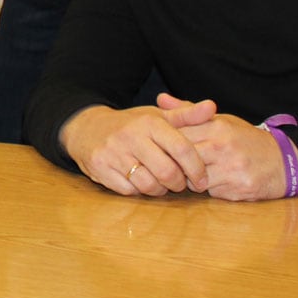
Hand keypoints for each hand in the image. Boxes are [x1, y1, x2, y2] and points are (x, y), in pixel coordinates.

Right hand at [58, 95, 216, 195]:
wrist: (86, 128)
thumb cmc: (131, 125)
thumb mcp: (157, 116)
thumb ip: (187, 115)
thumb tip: (212, 107)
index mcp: (149, 123)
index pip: (182, 149)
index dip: (197, 168)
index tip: (202, 180)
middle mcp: (131, 136)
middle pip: (167, 172)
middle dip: (178, 184)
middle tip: (180, 184)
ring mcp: (114, 153)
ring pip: (148, 185)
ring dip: (159, 190)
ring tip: (160, 183)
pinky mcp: (101, 167)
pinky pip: (129, 190)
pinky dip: (138, 191)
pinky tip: (139, 181)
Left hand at [168, 93, 297, 200]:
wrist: (285, 162)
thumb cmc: (247, 139)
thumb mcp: (221, 120)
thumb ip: (189, 112)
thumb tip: (160, 98)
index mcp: (217, 127)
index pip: (178, 134)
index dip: (168, 143)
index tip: (163, 147)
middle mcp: (223, 147)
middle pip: (183, 158)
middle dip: (177, 163)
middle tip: (176, 164)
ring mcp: (232, 169)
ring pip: (194, 179)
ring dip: (193, 179)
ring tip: (200, 173)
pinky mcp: (240, 189)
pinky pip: (213, 193)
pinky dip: (211, 190)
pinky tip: (218, 183)